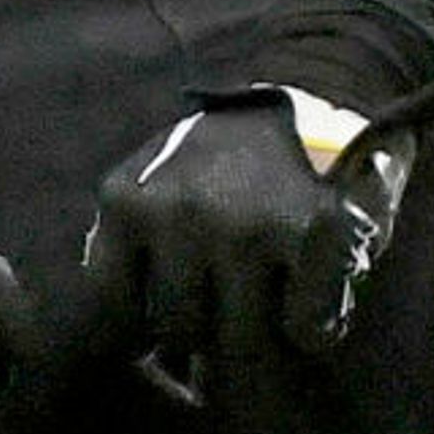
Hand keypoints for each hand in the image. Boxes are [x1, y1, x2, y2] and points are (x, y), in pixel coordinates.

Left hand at [83, 85, 415, 387]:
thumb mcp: (155, 182)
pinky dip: (315, 327)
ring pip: (239, 342)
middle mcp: (181, 215)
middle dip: (203, 336)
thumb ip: (127, 243)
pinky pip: (305, 330)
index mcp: (128, 202)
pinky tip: (314, 296)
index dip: (141, 331)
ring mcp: (248, 229)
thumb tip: (110, 336)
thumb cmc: (232, 158)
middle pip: (179, 331)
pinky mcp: (315, 239)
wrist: (324, 90)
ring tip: (271, 302)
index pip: (112, 310)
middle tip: (229, 312)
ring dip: (259, 337)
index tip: (162, 331)